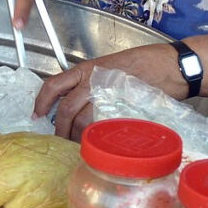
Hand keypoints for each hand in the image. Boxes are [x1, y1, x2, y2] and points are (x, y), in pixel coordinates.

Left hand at [33, 43, 185, 139]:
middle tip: (60, 139)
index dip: (41, 102)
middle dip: (60, 128)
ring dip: (77, 135)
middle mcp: (94, 80)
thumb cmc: (144, 64)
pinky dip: (97, 137)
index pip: (54, 85)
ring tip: (80, 142)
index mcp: (87, 69)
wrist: (171, 66)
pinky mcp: (122, 107)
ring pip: (83, 120)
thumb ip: (90, 83)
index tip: (36, 115)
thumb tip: (72, 105)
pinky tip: (98, 142)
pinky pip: (103, 126)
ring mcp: (108, 94)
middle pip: (66, 109)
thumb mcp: (109, 67)